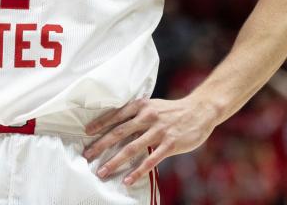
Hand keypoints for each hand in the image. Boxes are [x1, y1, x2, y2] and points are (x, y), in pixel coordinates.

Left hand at [82, 96, 216, 185]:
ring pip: (131, 148)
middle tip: (87, 156)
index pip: (116, 115)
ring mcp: (159, 131)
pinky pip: (150, 160)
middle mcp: (148, 117)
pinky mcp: (170, 144)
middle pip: (119, 132)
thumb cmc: (173, 110)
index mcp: (142, 106)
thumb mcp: (153, 105)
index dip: (100, 124)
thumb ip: (137, 113)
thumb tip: (116, 125)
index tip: (86, 133)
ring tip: (102, 172)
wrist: (200, 110)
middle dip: (101, 145)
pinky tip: (127, 180)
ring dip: (114, 161)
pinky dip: (137, 172)